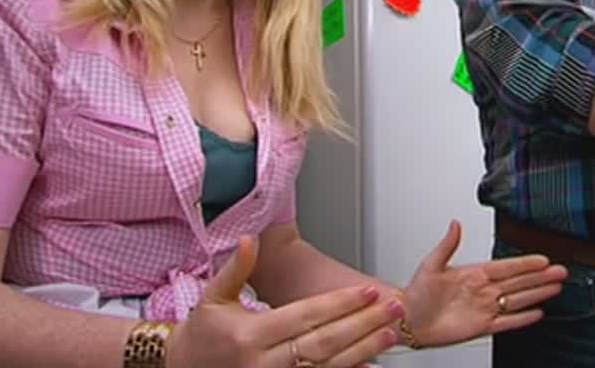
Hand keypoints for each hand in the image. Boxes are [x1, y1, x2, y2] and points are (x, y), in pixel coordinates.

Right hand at [170, 236, 402, 367]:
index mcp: (251, 335)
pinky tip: (369, 363)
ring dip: (363, 349)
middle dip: (363, 324)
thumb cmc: (202, 333)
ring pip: (327, 366)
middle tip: (392, 309)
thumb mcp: (213, 296)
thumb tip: (248, 239)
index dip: (340, 303)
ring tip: (389, 333)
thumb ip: (236, 268)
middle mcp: (265, 362)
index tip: (367, 292)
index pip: (306, 316)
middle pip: (324, 342)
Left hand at [400, 221, 566, 347]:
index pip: (507, 267)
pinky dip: (522, 318)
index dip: (526, 264)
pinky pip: (507, 321)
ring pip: (518, 300)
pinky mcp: (482, 326)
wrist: (408, 319)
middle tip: (561, 271)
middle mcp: (483, 290)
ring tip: (556, 287)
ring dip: (538, 294)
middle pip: (519, 283)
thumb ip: (447, 245)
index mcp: (473, 273)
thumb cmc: (416, 293)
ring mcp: (484, 308)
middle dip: (541, 277)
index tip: (544, 259)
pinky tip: (537, 313)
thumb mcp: (431, 264)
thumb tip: (455, 223)